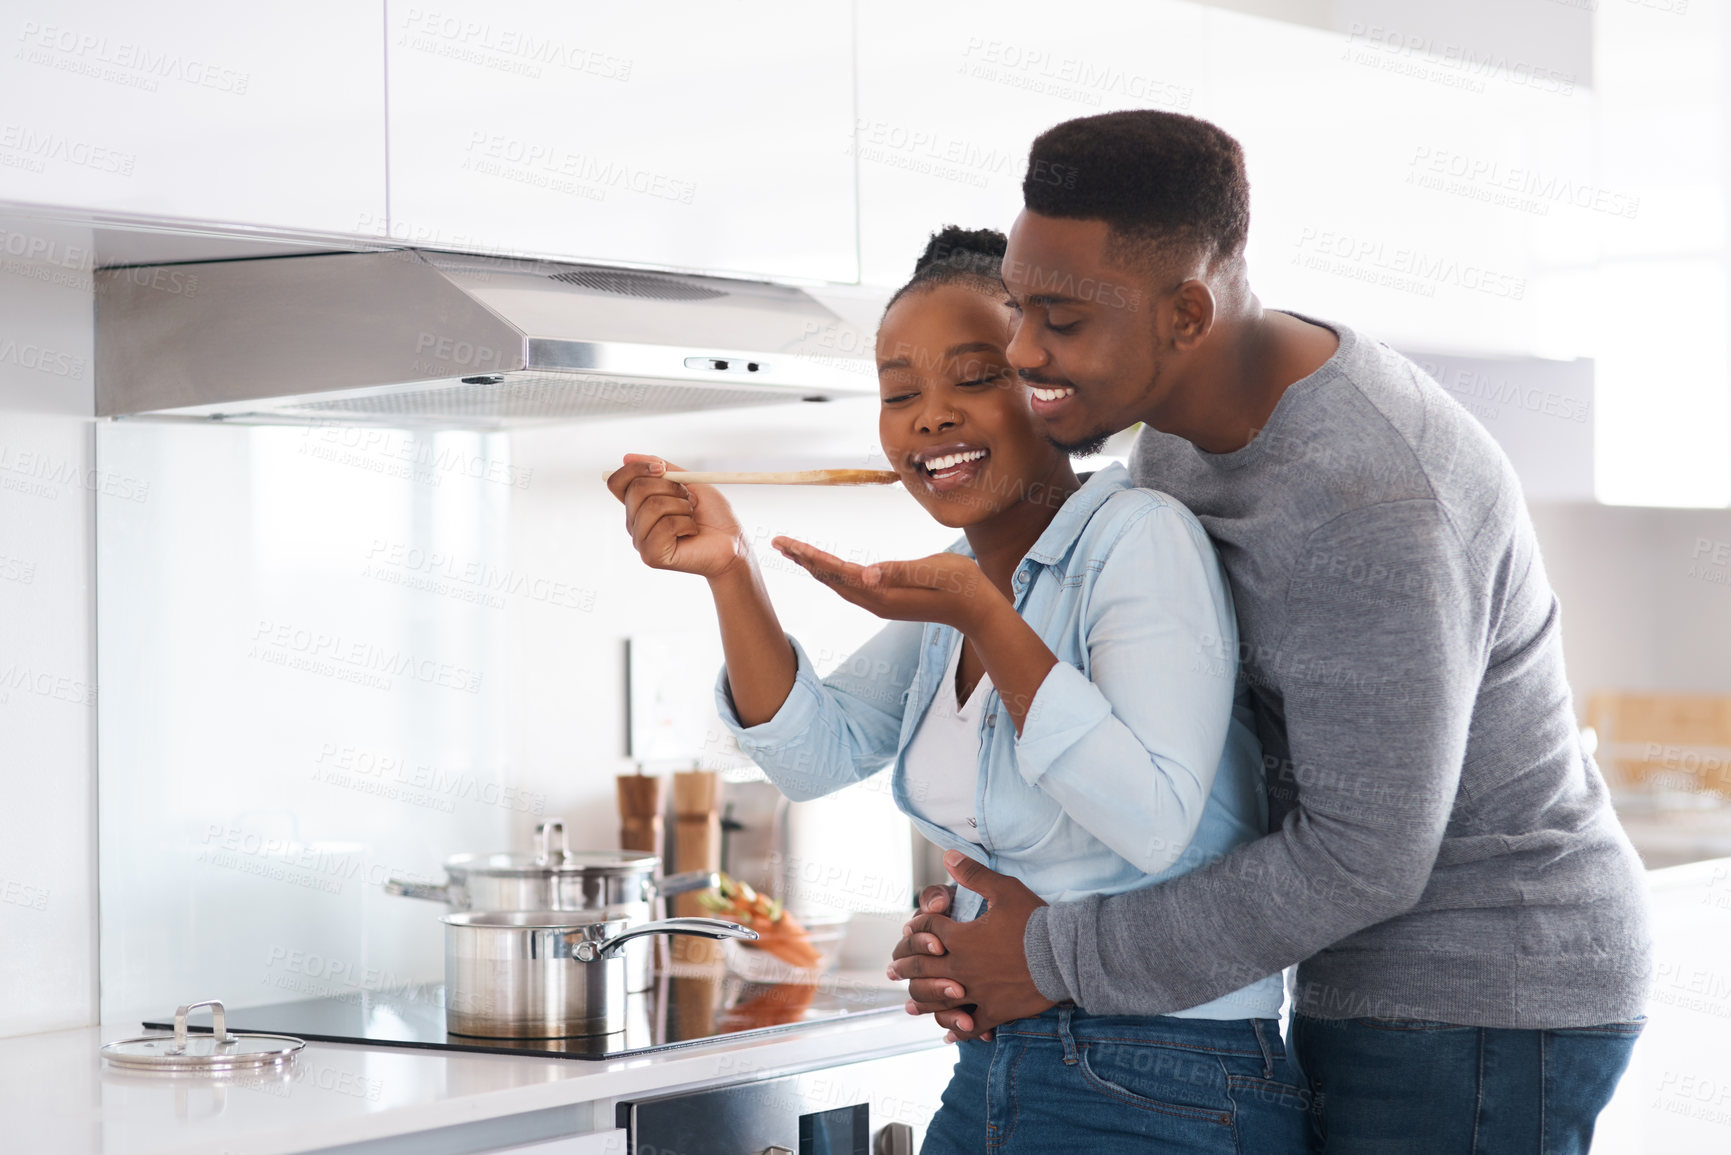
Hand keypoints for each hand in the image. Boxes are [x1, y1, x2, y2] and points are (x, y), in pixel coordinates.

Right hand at [606, 454, 745, 579]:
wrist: (733, 543)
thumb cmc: (713, 515)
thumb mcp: (689, 482)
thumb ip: (661, 468)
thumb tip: (627, 457)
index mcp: (639, 505)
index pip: (618, 482)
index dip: (636, 469)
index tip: (661, 468)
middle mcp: (635, 523)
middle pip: (636, 489)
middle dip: (670, 487)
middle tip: (688, 500)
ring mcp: (642, 541)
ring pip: (653, 506)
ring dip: (682, 507)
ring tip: (692, 518)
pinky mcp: (652, 556)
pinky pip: (666, 525)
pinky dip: (686, 524)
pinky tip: (691, 532)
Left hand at [772, 538, 1000, 631]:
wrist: (977, 610)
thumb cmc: (960, 585)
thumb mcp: (934, 571)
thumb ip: (901, 572)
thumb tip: (867, 575)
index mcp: (882, 593)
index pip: (836, 571)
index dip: (809, 556)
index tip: (786, 543)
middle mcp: (875, 601)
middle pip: (829, 578)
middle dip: (802, 559)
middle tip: (777, 542)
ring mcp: (880, 603)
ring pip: (837, 584)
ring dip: (814, 567)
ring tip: (793, 552)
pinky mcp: (887, 601)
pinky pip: (849, 586)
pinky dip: (831, 574)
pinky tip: (825, 568)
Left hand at [890, 852, 1053, 1040]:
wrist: (1062, 955)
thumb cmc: (1034, 920)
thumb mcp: (1004, 889)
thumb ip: (973, 874)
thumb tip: (948, 856)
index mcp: (959, 937)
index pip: (928, 929)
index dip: (918, 926)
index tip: (910, 929)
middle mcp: (961, 967)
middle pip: (923, 968)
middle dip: (905, 967)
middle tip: (891, 971)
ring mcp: (976, 992)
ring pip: (939, 1000)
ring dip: (921, 1001)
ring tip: (909, 1005)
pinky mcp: (994, 1011)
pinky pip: (970, 1026)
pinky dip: (958, 1030)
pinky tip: (949, 1034)